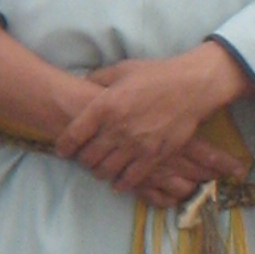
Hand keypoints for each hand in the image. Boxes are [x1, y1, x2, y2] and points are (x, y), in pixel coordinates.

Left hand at [54, 44, 247, 199]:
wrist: (191, 86)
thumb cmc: (156, 75)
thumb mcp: (122, 69)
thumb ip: (98, 78)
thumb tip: (83, 85)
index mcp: (104, 107)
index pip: (73, 135)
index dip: (64, 146)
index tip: (63, 150)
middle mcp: (116, 129)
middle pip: (88, 157)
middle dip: (82, 161)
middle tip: (84, 160)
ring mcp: (136, 144)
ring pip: (107, 170)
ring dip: (100, 172)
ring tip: (100, 170)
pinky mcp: (155, 155)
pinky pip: (132, 177)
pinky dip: (122, 184)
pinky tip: (119, 184)